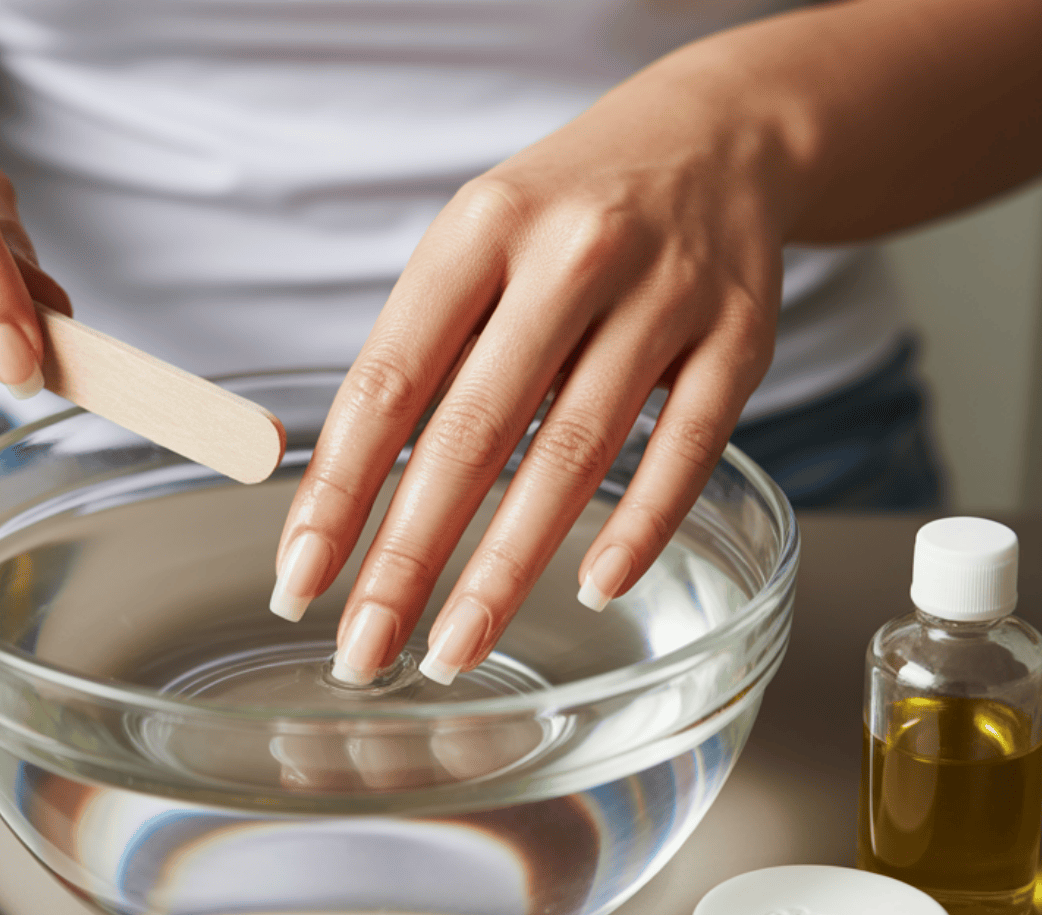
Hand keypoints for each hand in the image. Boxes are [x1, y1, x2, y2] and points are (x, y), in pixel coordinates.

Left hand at [271, 66, 790, 685]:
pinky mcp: (741, 336)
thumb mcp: (472, 245)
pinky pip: (684, 449)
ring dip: (506, 566)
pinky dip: (638, 525)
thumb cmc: (564, 215)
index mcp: (478, 229)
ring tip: (455, 647)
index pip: (388, 381)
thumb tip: (320, 491)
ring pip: (573, 452)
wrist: (715, 137)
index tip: (300, 581)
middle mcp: (569, 255)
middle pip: (473, 431)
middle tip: (366, 649)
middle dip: (410, 555)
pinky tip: (592, 586)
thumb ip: (412, 354)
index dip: (338, 490)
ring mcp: (663, 294)